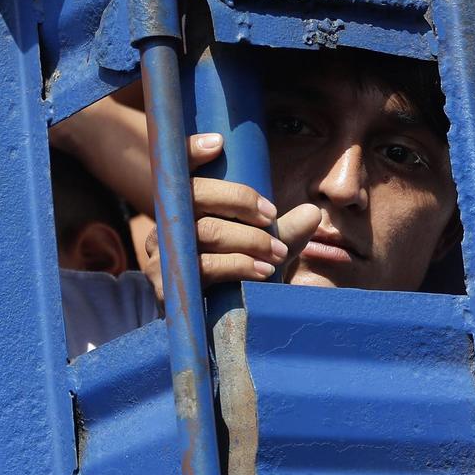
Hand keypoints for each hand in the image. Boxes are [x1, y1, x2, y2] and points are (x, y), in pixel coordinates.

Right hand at [143, 133, 321, 301]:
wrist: (216, 331)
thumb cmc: (239, 279)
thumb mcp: (266, 250)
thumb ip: (286, 231)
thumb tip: (313, 212)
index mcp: (183, 208)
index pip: (179, 169)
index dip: (191, 151)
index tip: (219, 143)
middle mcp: (165, 226)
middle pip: (195, 194)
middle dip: (239, 201)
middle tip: (273, 216)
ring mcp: (161, 255)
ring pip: (204, 231)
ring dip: (248, 239)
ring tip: (277, 252)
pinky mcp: (166, 285)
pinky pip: (204, 267)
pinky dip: (238, 266)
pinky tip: (263, 271)